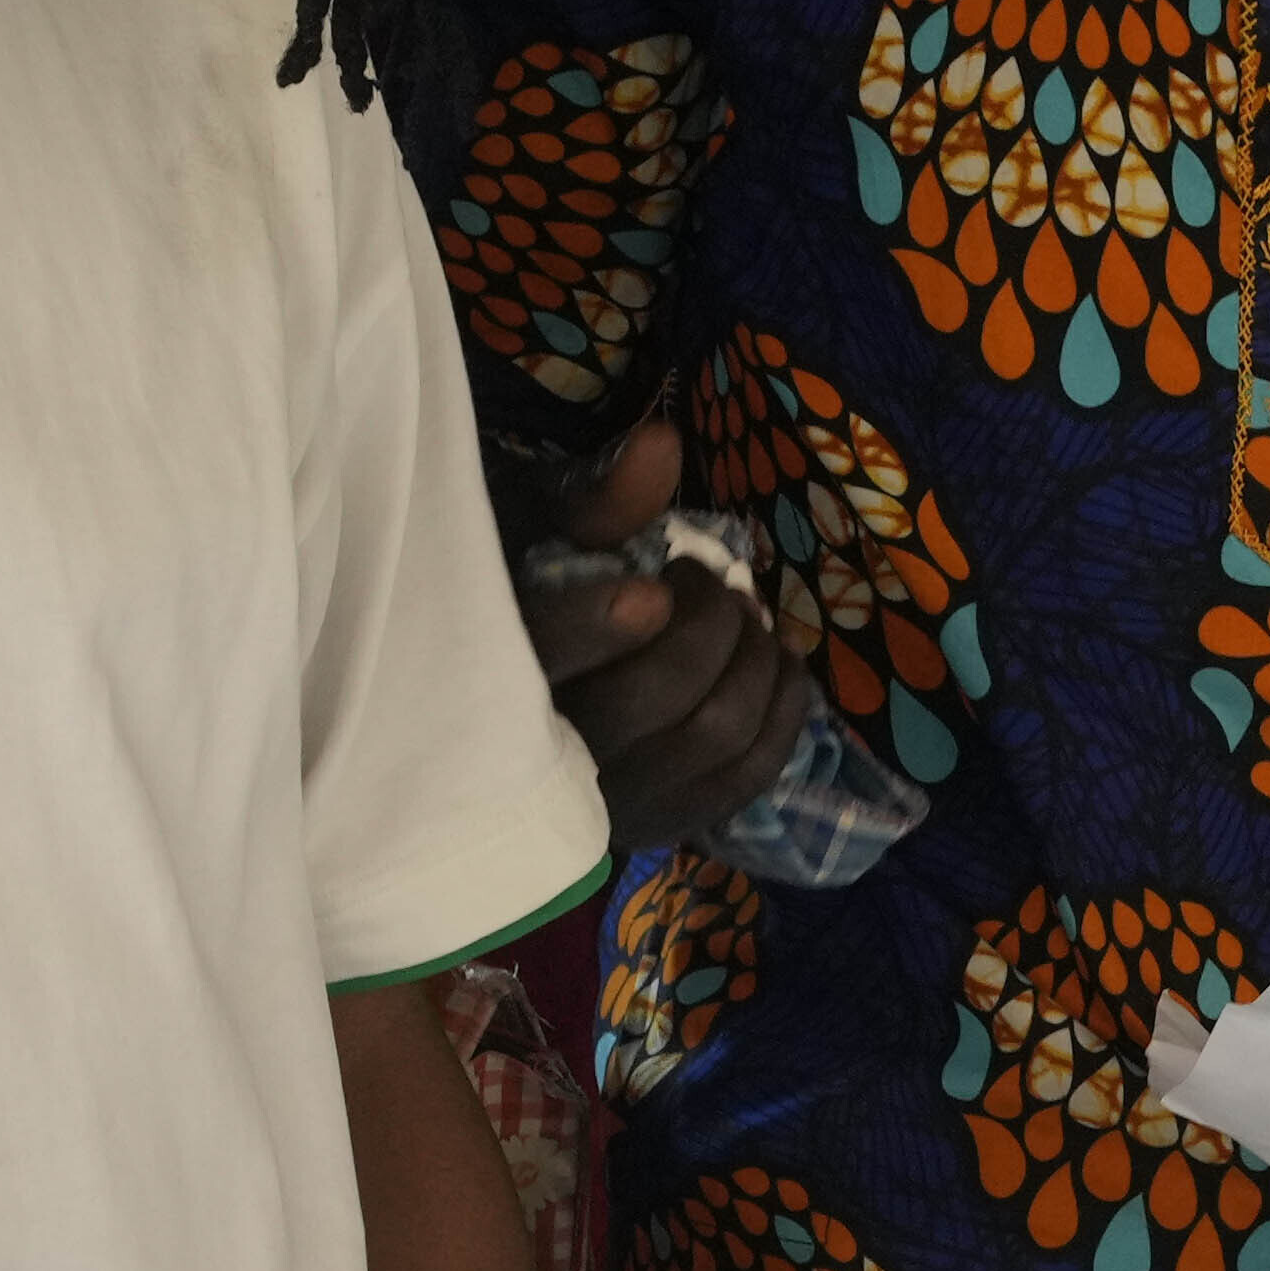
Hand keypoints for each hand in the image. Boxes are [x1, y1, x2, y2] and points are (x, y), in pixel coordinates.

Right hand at [512, 414, 820, 848]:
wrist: (501, 716)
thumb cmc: (515, 599)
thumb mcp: (528, 532)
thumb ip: (592, 500)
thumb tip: (664, 445)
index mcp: (486, 674)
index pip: (538, 662)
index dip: (596, 627)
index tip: (649, 590)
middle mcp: (545, 761)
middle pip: (660, 693)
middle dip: (709, 619)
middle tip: (701, 580)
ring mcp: (608, 805)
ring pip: (715, 734)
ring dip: (753, 656)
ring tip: (738, 614)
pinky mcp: (659, 825)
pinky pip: (748, 776)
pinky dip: (783, 707)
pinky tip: (775, 660)